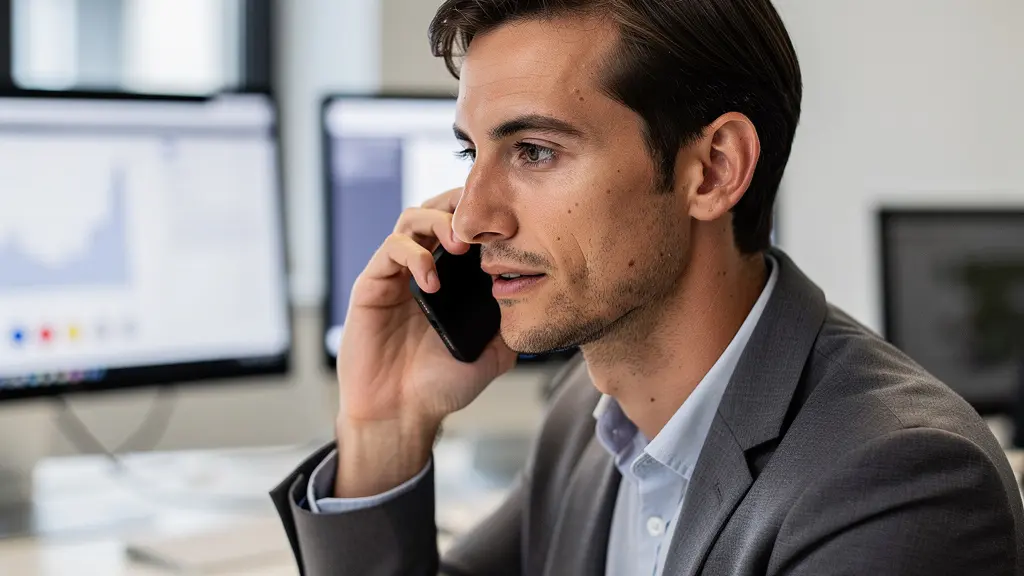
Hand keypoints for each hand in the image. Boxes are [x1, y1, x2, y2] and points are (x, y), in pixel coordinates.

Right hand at [333, 188, 516, 496]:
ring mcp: (397, 273)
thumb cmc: (441, 386)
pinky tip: (432, 280)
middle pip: (439, 209)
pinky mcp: (373, 284)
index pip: (468, 226)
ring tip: (460, 244)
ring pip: (413, 218)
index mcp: (454, 278)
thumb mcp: (494, 354)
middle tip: (483, 222)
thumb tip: (541, 297)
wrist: (401, 414)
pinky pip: (391, 249)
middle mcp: (425, 266)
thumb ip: (513, 323)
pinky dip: (415, 255)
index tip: (511, 223)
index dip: (487, 215)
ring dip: (439, 221)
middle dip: (461, 205)